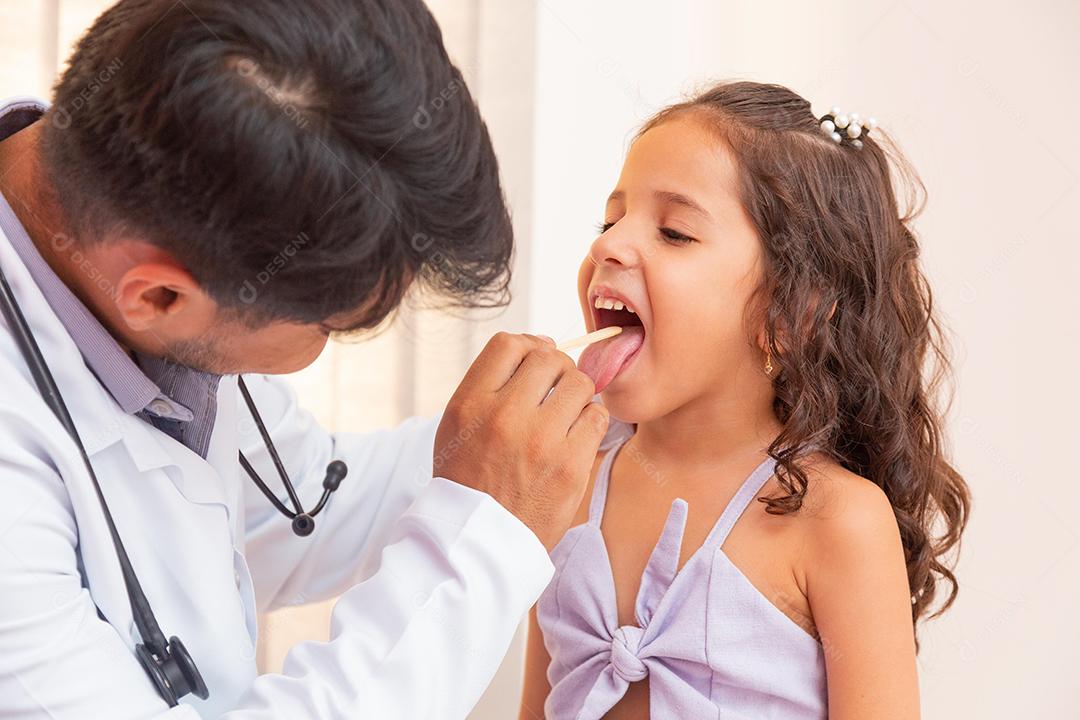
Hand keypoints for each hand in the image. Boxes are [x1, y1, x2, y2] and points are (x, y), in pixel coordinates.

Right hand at [434, 332, 608, 551]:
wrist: (481, 541)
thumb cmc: (471, 479)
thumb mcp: (458, 425)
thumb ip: (491, 383)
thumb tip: (542, 344)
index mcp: (470, 404)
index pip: (508, 344)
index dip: (528, 346)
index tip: (535, 361)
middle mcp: (504, 415)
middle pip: (548, 358)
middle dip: (555, 369)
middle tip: (553, 391)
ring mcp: (540, 440)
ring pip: (579, 383)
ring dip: (576, 394)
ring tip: (564, 415)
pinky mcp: (571, 464)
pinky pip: (597, 416)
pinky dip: (590, 421)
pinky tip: (575, 436)